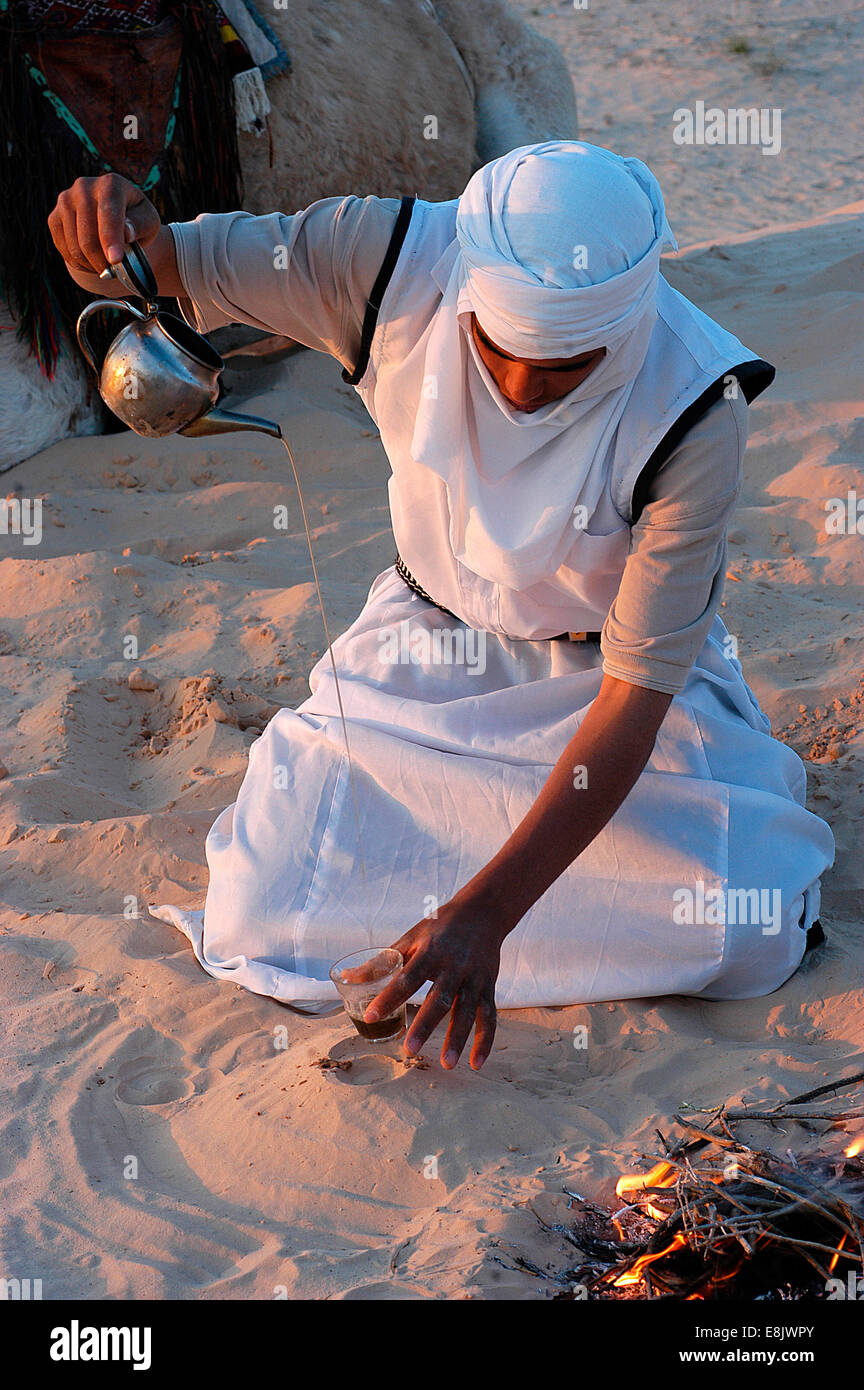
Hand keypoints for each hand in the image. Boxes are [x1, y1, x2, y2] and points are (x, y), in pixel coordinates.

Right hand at [47, 173, 161, 285]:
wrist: (112, 214)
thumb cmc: (135, 219)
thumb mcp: (148, 221)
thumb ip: (140, 225)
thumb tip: (126, 232)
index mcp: (111, 184)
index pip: (109, 213)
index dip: (111, 239)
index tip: (115, 260)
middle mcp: (84, 187)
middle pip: (88, 237)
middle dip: (102, 261)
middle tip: (114, 272)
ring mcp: (65, 201)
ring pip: (75, 247)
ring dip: (91, 265)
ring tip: (105, 266)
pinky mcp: (54, 217)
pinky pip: (63, 249)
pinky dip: (79, 263)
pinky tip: (91, 262)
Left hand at [364, 893, 512, 1070]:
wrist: (482, 912)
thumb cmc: (440, 927)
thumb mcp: (410, 938)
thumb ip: (381, 962)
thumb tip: (346, 978)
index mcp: (430, 952)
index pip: (406, 977)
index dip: (388, 997)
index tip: (370, 1016)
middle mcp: (454, 966)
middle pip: (440, 998)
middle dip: (426, 1024)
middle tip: (410, 1049)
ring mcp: (474, 977)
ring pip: (467, 1010)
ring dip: (458, 1038)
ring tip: (447, 1063)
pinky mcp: (488, 986)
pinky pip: (489, 1016)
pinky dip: (485, 1040)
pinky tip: (476, 1063)